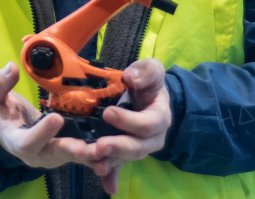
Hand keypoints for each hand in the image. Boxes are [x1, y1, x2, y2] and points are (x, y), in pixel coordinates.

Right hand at [0, 62, 99, 169]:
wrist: (8, 127)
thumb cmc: (0, 113)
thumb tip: (11, 68)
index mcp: (17, 142)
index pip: (27, 142)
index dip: (42, 133)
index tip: (56, 118)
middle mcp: (37, 154)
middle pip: (55, 155)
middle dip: (72, 150)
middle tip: (88, 147)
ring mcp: (54, 155)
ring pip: (72, 157)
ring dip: (90, 155)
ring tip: (105, 149)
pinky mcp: (67, 151)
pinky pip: (83, 154)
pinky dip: (97, 153)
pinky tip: (113, 148)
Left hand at [89, 58, 171, 193]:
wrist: (147, 96)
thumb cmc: (148, 83)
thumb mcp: (151, 70)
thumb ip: (146, 71)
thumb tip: (132, 77)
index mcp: (160, 118)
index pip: (148, 124)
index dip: (129, 121)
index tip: (108, 113)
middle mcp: (152, 138)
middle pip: (138, 148)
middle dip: (119, 147)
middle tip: (99, 146)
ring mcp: (138, 148)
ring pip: (126, 159)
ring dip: (110, 162)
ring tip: (94, 162)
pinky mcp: (124, 154)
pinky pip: (118, 167)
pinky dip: (111, 176)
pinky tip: (105, 184)